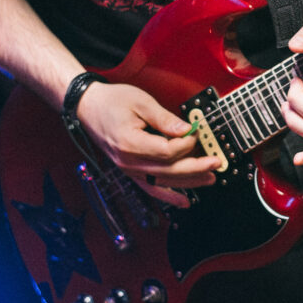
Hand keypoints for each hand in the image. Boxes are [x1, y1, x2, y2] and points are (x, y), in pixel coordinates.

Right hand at [76, 82, 219, 206]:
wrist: (87, 108)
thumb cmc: (111, 102)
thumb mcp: (141, 102)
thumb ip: (165, 119)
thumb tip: (186, 130)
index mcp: (130, 143)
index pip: (167, 151)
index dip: (186, 144)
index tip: (195, 132)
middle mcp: (128, 161)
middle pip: (169, 170)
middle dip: (196, 168)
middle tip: (216, 163)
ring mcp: (128, 169)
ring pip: (163, 181)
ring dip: (189, 182)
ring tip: (209, 178)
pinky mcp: (130, 171)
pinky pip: (151, 188)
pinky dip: (169, 196)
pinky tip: (185, 201)